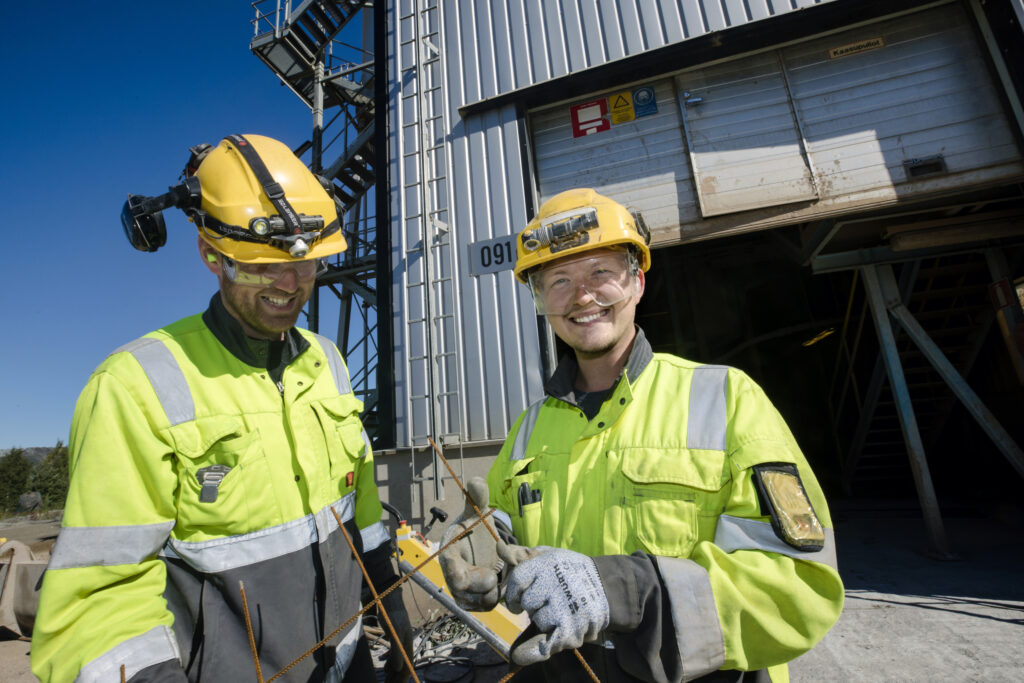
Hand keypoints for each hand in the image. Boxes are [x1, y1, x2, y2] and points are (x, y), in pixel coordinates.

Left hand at [381, 589, 414, 682]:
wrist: (390, 601)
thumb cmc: (392, 616)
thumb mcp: (394, 634)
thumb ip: (396, 651)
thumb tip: (397, 669)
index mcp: (407, 646)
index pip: (406, 668)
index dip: (400, 680)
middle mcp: (405, 646)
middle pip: (403, 668)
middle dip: (396, 679)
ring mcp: (400, 643)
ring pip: (398, 663)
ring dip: (393, 674)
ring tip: (387, 682)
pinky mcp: (395, 639)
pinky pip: (395, 657)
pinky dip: (390, 666)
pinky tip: (386, 670)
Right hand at [438, 477, 503, 610]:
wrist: (479, 550)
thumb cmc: (475, 531)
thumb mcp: (477, 514)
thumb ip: (476, 498)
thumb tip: (475, 481)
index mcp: (449, 552)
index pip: (448, 566)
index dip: (455, 571)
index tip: (466, 573)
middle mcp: (451, 574)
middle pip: (463, 590)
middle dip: (483, 583)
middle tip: (495, 574)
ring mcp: (459, 591)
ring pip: (477, 601)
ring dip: (493, 591)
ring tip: (498, 575)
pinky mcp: (470, 602)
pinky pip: (484, 607)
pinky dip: (496, 597)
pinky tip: (498, 583)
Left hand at [503, 547, 609, 665]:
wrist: (606, 586)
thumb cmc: (569, 571)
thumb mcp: (549, 556)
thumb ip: (522, 555)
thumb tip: (499, 547)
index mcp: (548, 563)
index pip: (518, 579)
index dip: (514, 593)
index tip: (518, 600)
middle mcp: (556, 583)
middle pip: (528, 603)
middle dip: (534, 605)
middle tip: (549, 601)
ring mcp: (564, 607)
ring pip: (538, 621)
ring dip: (545, 621)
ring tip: (560, 611)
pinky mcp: (572, 629)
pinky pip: (545, 646)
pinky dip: (534, 652)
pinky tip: (522, 655)